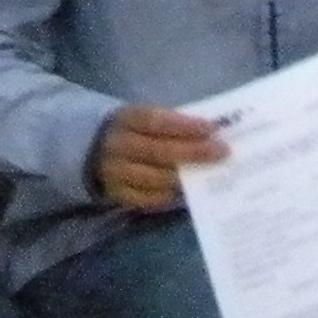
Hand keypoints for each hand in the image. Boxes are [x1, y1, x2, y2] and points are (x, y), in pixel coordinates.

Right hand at [95, 104, 225, 212]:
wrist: (95, 151)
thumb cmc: (136, 131)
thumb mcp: (146, 118)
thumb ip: (174, 124)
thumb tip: (213, 133)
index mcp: (126, 119)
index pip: (155, 121)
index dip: (183, 126)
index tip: (211, 129)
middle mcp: (116, 146)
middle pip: (156, 151)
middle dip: (192, 152)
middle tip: (222, 152)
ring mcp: (113, 174)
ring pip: (152, 179)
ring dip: (184, 177)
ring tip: (210, 173)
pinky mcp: (115, 196)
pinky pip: (145, 200)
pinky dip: (169, 197)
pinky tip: (189, 192)